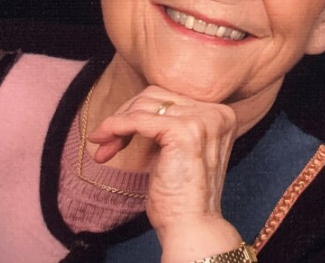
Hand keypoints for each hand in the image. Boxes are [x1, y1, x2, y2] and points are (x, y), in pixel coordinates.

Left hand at [88, 85, 242, 261]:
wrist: (192, 227)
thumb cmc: (182, 197)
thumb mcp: (178, 152)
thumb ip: (167, 126)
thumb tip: (131, 108)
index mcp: (220, 115)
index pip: (170, 98)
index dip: (138, 113)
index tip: (116, 135)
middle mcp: (217, 113)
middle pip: (156, 96)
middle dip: (124, 115)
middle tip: (104, 141)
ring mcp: (202, 120)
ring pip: (145, 105)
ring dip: (116, 123)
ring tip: (103, 147)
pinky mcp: (183, 131)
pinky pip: (138, 119)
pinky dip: (116, 126)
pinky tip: (103, 139)